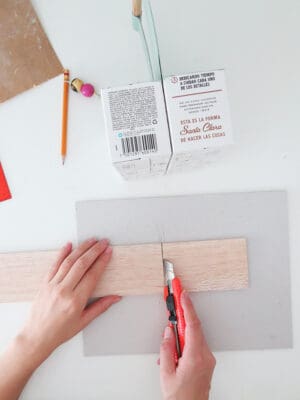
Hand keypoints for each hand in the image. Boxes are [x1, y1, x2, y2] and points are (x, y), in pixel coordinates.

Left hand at [18, 238, 120, 364]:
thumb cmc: (59, 332)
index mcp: (75, 301)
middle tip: (103, 242)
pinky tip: (69, 245)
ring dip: (81, 248)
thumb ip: (101, 307)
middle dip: (94, 250)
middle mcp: (64, 291)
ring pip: (69, 261)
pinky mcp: (44, 284)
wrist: (36, 337)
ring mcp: (52, 286)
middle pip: (82, 264)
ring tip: (91, 241)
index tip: (108, 252)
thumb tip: (115, 297)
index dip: (102, 261)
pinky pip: (54, 265)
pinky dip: (62, 253)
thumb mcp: (84, 322)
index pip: (92, 275)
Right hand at [160, 291, 215, 399]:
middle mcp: (205, 356)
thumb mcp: (166, 373)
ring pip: (194, 337)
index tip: (183, 294)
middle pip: (193, 328)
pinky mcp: (207, 362)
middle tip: (176, 299)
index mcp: (195, 357)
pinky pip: (195, 345)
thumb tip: (168, 332)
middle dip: (183, 314)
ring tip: (169, 348)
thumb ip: (166, 349)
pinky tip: (174, 353)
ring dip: (181, 333)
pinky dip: (185, 343)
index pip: (192, 325)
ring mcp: (208, 360)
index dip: (187, 307)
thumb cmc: (180, 398)